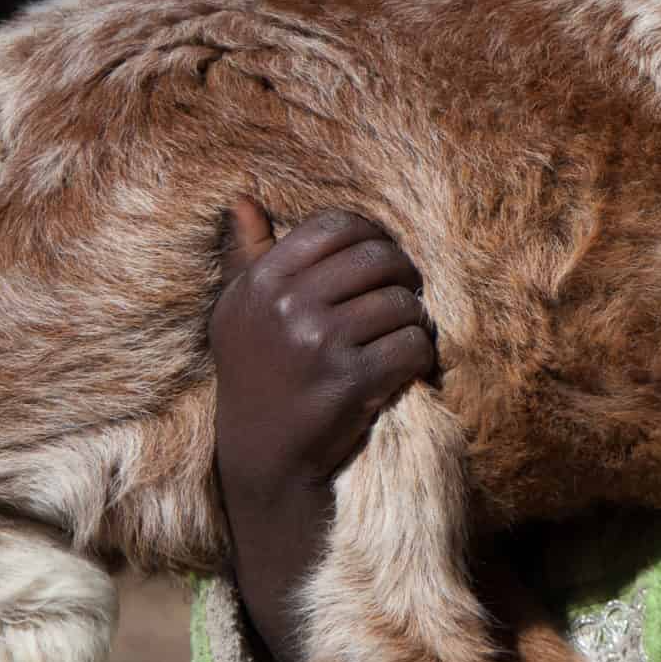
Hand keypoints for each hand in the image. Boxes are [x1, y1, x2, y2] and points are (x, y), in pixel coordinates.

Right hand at [211, 200, 435, 661]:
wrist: (264, 462)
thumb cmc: (257, 378)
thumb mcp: (239, 313)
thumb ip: (247, 255)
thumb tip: (243, 198)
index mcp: (261, 280)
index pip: (339, 226)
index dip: (375, 237)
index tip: (384, 261)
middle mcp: (286, 305)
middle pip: (380, 259)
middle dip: (404, 279)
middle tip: (404, 301)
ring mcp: (318, 343)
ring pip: (404, 304)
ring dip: (414, 323)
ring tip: (400, 342)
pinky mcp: (351, 382)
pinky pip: (414, 345)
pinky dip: (421, 359)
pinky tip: (405, 372)